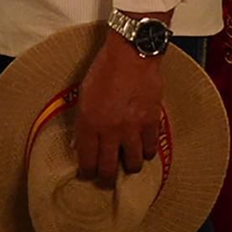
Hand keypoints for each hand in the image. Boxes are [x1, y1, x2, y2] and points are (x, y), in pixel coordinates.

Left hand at [71, 30, 165, 183]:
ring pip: (132, 164)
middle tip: (106, 178)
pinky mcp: (151, 122)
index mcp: (89, 123)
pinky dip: (146, 152)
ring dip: (128, 167)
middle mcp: (109, 130)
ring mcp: (132, 128)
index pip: (86, 161)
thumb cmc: (105, 69)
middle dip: (105, 179)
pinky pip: (150, 149)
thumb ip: (83, 121)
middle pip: (107, 170)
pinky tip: (143, 149)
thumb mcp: (84, 94)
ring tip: (127, 164)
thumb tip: (80, 143)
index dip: (86, 172)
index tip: (88, 173)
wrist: (132, 53)